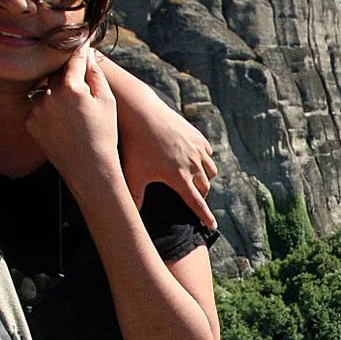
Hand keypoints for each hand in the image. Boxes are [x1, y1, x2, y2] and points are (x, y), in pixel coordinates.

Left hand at [23, 45, 124, 192]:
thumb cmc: (103, 135)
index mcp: (71, 87)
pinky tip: (63, 122)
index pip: (74, 59)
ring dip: (56, 92)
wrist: (89, 169)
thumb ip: (95, 75)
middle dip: (68, 75)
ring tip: (73, 111)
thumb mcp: (107, 102)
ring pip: (46, 89)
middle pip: (57, 72)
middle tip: (80, 84)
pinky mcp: (30, 122)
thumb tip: (87, 55)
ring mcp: (37, 108)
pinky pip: (38, 106)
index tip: (81, 41)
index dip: (79, 50)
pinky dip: (48, 108)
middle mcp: (49, 94)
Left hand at [108, 53, 219, 230]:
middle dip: (201, 195)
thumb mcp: (133, 173)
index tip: (212, 226)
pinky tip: (195, 161)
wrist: (143, 113)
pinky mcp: (198, 137)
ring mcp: (197, 150)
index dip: (204, 216)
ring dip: (205, 179)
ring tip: (197, 181)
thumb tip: (128, 219)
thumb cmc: (135, 144)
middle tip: (195, 200)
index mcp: (179, 177)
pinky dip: (204, 161)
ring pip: (211, 171)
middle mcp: (193, 164)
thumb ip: (133, 197)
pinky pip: (208, 154)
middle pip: (205, 187)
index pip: (196, 203)